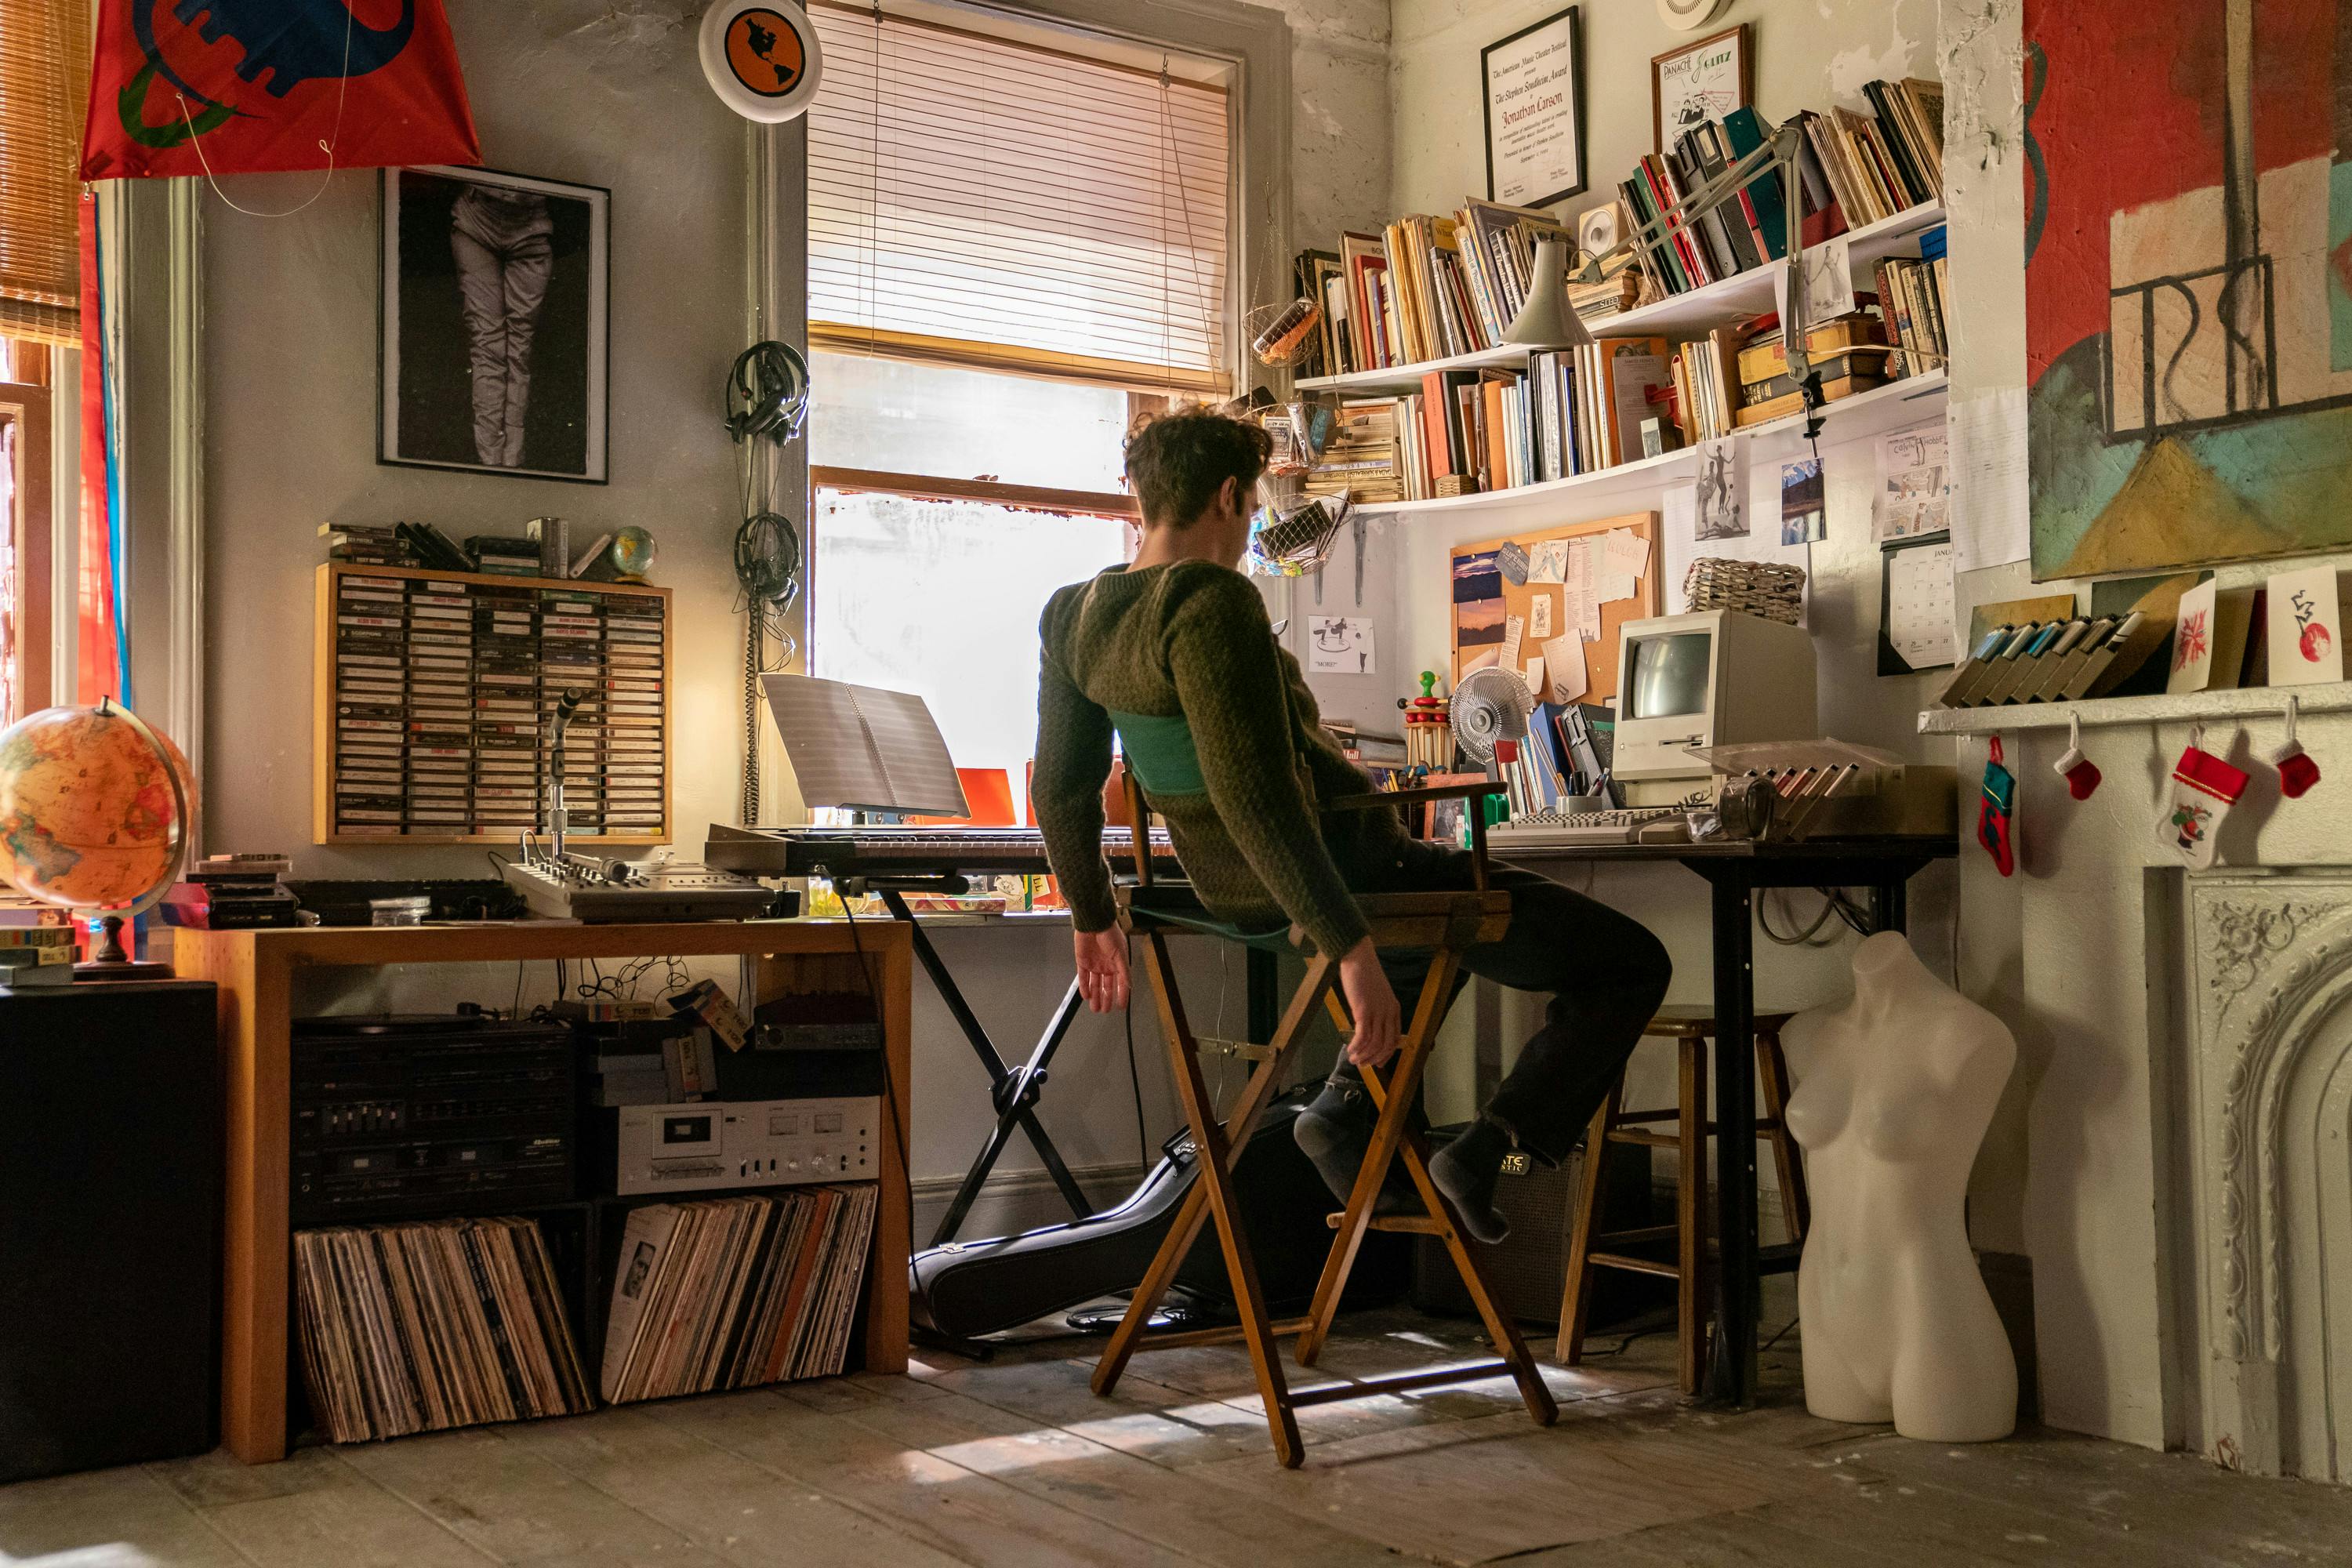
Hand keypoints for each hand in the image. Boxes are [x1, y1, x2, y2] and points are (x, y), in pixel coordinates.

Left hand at [1073, 927, 1129, 1012]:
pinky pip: (1083, 978)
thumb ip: (1124, 971)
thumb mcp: (1120, 954)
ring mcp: (1094, 964)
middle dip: (1106, 998)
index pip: (1120, 983)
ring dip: (1095, 996)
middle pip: (1106, 986)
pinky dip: (1084, 987)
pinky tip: (1086, 996)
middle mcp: (1106, 965)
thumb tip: (1130, 986)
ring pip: (1095, 984)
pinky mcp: (1082, 962)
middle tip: (1105, 1010)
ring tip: (1096, 1008)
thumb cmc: (1109, 934)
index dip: (1121, 995)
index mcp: (1117, 963)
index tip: (1121, 1006)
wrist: (1093, 922)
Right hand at [1337, 937, 1400, 1066]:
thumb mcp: (1377, 994)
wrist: (1358, 958)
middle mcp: (1389, 1013)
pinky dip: (1357, 1047)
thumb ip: (1377, 1009)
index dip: (1387, 1054)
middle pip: (1386, 1044)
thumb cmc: (1364, 973)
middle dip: (1375, 1058)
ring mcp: (1377, 1013)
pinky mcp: (1364, 1011)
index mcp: (1394, 1009)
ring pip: (1375, 1043)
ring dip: (1364, 1055)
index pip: (1395, 1038)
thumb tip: (1367, 1025)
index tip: (1378, 1062)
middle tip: (1363, 1065)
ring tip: (1353, 1060)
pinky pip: (1363, 1036)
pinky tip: (1350, 1050)